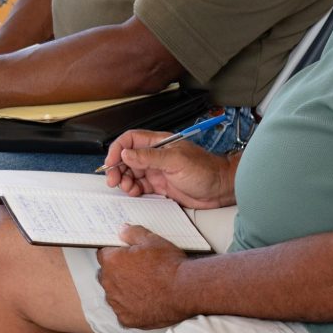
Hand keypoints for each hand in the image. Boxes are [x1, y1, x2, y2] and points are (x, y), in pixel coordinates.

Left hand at [96, 225, 191, 328]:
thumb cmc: (169, 265)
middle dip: (117, 273)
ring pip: (113, 295)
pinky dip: (131, 308)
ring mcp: (117, 303)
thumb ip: (132, 233)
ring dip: (123, 291)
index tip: (125, 257)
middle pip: (106, 276)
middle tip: (138, 272)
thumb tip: (122, 230)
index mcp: (111, 262)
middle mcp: (109, 283)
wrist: (185, 290)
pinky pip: (123, 312)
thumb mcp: (152, 240)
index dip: (115, 254)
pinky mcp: (126, 319)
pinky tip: (146, 302)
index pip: (103, 255)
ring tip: (144, 288)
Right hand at [103, 130, 234, 208]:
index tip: (111, 162)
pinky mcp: (161, 186)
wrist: (220, 189)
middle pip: (128, 158)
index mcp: (159, 143)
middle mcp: (156, 156)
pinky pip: (140, 187)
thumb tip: (126, 153)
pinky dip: (134, 190)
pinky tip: (135, 192)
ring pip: (132, 173)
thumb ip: (149, 157)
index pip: (131, 140)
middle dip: (117, 168)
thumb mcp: (175, 160)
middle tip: (114, 180)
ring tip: (127, 187)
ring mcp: (157, 171)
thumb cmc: (206, 170)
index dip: (117, 149)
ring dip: (125, 180)